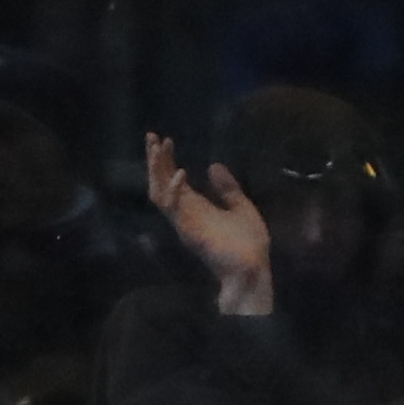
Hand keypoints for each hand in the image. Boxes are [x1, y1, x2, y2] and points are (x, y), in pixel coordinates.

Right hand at [145, 131, 272, 314]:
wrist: (252, 268)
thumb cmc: (248, 242)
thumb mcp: (241, 207)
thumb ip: (227, 188)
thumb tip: (213, 165)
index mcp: (196, 207)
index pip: (173, 180)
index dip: (166, 160)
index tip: (163, 139)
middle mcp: (184, 212)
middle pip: (160, 183)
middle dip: (155, 160)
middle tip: (151, 136)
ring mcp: (183, 220)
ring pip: (158, 192)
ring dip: (157, 170)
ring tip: (158, 147)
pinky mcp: (187, 228)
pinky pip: (172, 207)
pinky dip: (173, 189)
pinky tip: (180, 171)